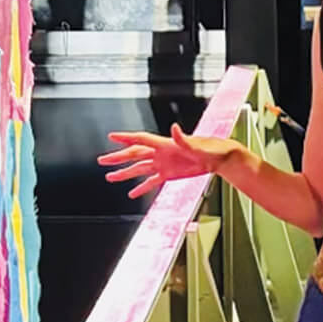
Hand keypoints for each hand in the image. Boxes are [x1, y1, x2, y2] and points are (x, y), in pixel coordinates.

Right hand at [97, 123, 236, 197]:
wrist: (220, 159)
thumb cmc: (211, 148)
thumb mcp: (196, 144)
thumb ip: (183, 138)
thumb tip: (174, 128)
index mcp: (165, 144)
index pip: (141, 140)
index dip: (126, 138)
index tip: (111, 136)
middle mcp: (161, 153)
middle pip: (135, 155)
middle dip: (118, 158)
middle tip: (102, 160)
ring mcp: (164, 164)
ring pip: (140, 169)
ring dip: (125, 173)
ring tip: (110, 177)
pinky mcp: (169, 174)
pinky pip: (152, 182)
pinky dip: (142, 187)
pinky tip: (132, 193)